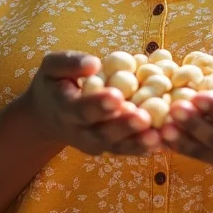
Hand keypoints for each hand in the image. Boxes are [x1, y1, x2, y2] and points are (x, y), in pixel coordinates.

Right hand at [23, 51, 160, 156]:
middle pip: (102, 132)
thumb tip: (94, 63)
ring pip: (117, 146)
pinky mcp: (107, 147)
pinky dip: (143, 147)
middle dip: (124, 126)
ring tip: (158, 135)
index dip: (98, 104)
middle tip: (144, 117)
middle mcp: (79, 131)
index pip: (81, 109)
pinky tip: (163, 142)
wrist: (48, 113)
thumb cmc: (54, 82)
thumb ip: (69, 63)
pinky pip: (126, 149)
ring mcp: (94, 143)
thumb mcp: (52, 66)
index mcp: (64, 108)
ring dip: (138, 142)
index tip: (116, 96)